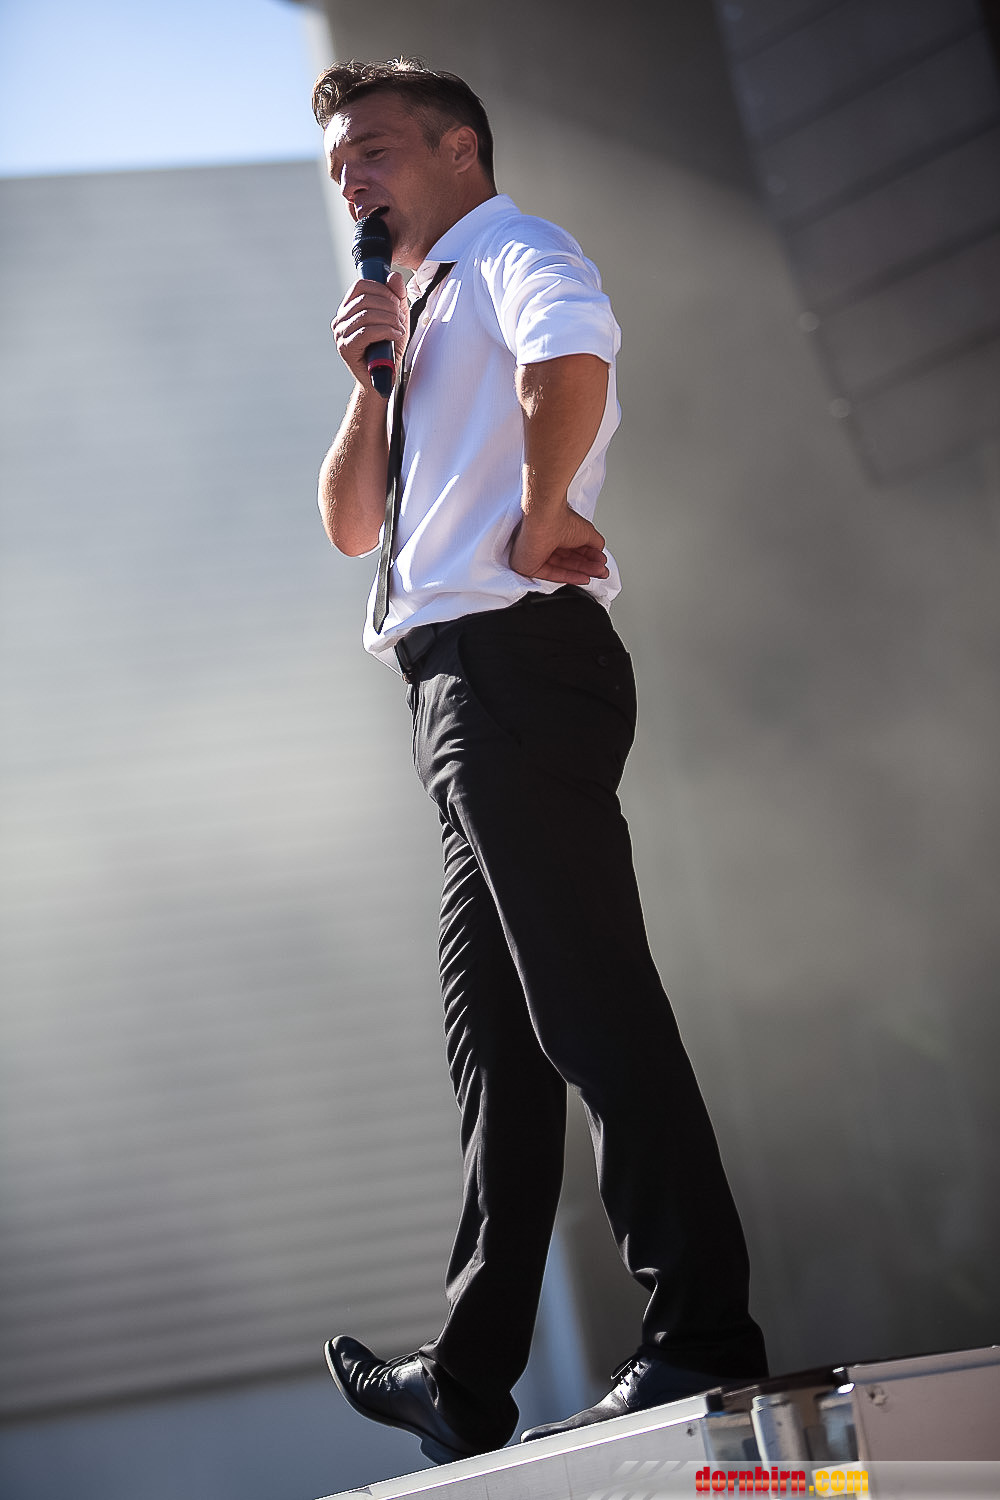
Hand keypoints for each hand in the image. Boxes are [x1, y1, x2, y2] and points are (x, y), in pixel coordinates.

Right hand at [331, 271, 407, 388]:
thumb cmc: (388, 349)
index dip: (382, 290)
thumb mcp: (396, 319)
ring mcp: (341, 334)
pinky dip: (386, 331)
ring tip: (399, 330)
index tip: (396, 303)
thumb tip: (393, 275)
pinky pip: (367, 331)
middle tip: (400, 319)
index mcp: (348, 310)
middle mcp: (340, 320)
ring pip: (367, 314)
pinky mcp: (346, 348)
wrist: (384, 379)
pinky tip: (395, 336)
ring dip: (390, 320)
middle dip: (389, 306)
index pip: (361, 286)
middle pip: (366, 298)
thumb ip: (396, 297)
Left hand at [509, 505, 609, 584]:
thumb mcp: (587, 532)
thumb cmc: (561, 519)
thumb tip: (600, 551)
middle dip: (588, 566)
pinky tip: (583, 578)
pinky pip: (551, 574)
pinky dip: (569, 577)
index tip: (601, 563)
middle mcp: (546, 541)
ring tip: (597, 574)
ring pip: (562, 567)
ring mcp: (537, 554)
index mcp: (557, 531)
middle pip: (569, 559)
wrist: (545, 518)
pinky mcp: (530, 565)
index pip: (574, 548)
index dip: (589, 557)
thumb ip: (595, 543)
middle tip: (601, 571)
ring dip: (581, 572)